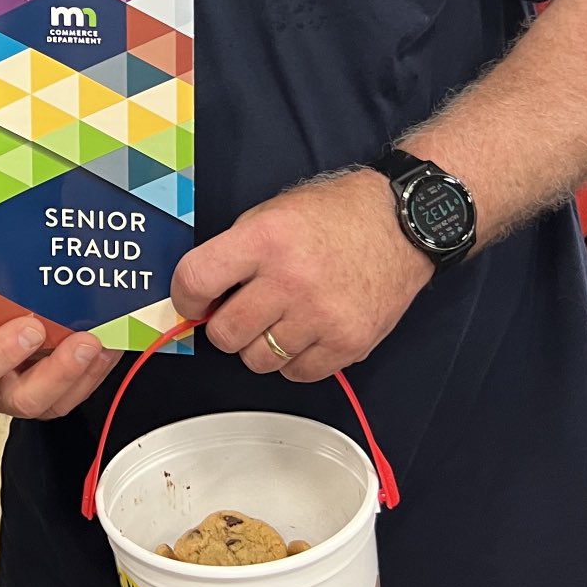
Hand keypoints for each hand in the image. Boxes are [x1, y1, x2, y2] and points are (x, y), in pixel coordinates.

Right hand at [0, 271, 121, 417]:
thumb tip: (25, 261)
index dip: (5, 352)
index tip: (32, 327)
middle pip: (26, 399)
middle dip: (61, 372)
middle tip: (84, 342)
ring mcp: (28, 393)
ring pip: (58, 402)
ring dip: (87, 373)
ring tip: (104, 343)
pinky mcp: (55, 394)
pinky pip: (79, 392)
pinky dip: (99, 369)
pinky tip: (111, 346)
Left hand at [171, 169, 432, 384]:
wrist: (401, 224)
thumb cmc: (333, 215)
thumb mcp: (272, 213)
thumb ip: (234, 252)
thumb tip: (201, 296)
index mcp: (266, 239)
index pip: (197, 280)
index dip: (185, 296)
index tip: (192, 299)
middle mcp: (291, 280)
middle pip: (226, 333)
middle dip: (224, 325)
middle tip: (240, 311)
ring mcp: (322, 316)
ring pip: (259, 360)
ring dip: (259, 345)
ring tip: (278, 319)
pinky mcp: (349, 343)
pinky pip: (297, 374)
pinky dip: (294, 359)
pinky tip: (305, 331)